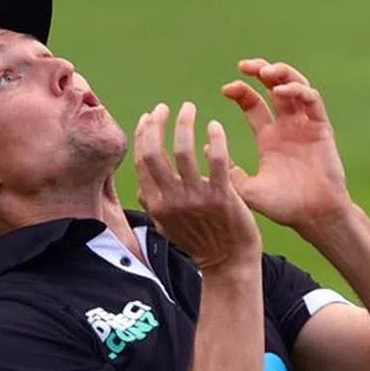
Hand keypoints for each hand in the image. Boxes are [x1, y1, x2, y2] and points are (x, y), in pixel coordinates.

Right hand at [134, 102, 261, 270]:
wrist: (229, 262)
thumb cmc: (200, 241)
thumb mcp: (168, 227)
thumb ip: (154, 206)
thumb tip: (140, 189)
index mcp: (157, 204)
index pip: (142, 161)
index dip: (143, 135)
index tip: (150, 117)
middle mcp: (171, 200)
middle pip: (154, 152)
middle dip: (157, 124)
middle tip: (166, 108)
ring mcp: (196, 198)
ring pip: (183, 150)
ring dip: (183, 123)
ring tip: (189, 108)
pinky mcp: (222, 196)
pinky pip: (217, 159)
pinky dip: (215, 138)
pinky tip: (215, 126)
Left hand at [221, 60, 351, 232]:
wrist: (315, 218)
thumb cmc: (283, 207)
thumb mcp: (248, 190)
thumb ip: (228, 171)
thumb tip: (202, 148)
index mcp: (269, 138)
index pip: (253, 103)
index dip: (241, 91)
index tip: (226, 88)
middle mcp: (287, 127)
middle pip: (274, 87)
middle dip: (261, 72)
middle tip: (245, 66)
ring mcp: (306, 126)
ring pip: (296, 87)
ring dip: (281, 75)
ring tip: (266, 73)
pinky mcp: (322, 128)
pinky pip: (312, 101)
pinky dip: (298, 91)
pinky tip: (281, 92)